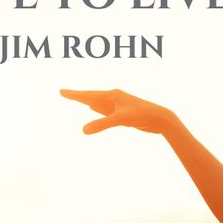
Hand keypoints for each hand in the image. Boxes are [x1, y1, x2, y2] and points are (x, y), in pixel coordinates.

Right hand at [60, 88, 179, 135]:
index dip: (74, 94)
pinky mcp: (123, 113)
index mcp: (111, 95)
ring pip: (98, 102)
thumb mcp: (120, 119)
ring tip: (78, 98)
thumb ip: (101, 124)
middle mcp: (113, 97)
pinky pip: (105, 109)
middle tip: (65, 93)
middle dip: (77, 96)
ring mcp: (118, 105)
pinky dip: (97, 108)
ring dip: (87, 100)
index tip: (61, 91)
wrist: (160, 118)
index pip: (88, 95)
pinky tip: (94, 107)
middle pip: (91, 96)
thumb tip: (83, 130)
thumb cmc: (142, 115)